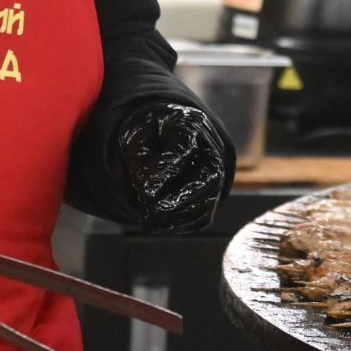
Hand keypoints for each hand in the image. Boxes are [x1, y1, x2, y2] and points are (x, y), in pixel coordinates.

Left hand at [116, 103, 228, 233]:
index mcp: (191, 124)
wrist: (165, 138)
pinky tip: (156, 224)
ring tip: (147, 219)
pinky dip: (178, 226)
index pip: (183, 148)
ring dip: (175, 217)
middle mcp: (210, 150)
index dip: (165, 171)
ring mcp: (214, 176)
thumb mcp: (137, 131)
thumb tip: (147, 186)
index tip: (145, 191)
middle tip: (149, 211)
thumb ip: (138, 151)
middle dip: (177, 200)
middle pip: (208, 178)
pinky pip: (200, 219)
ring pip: (205, 204)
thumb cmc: (149, 133)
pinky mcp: (209, 199)